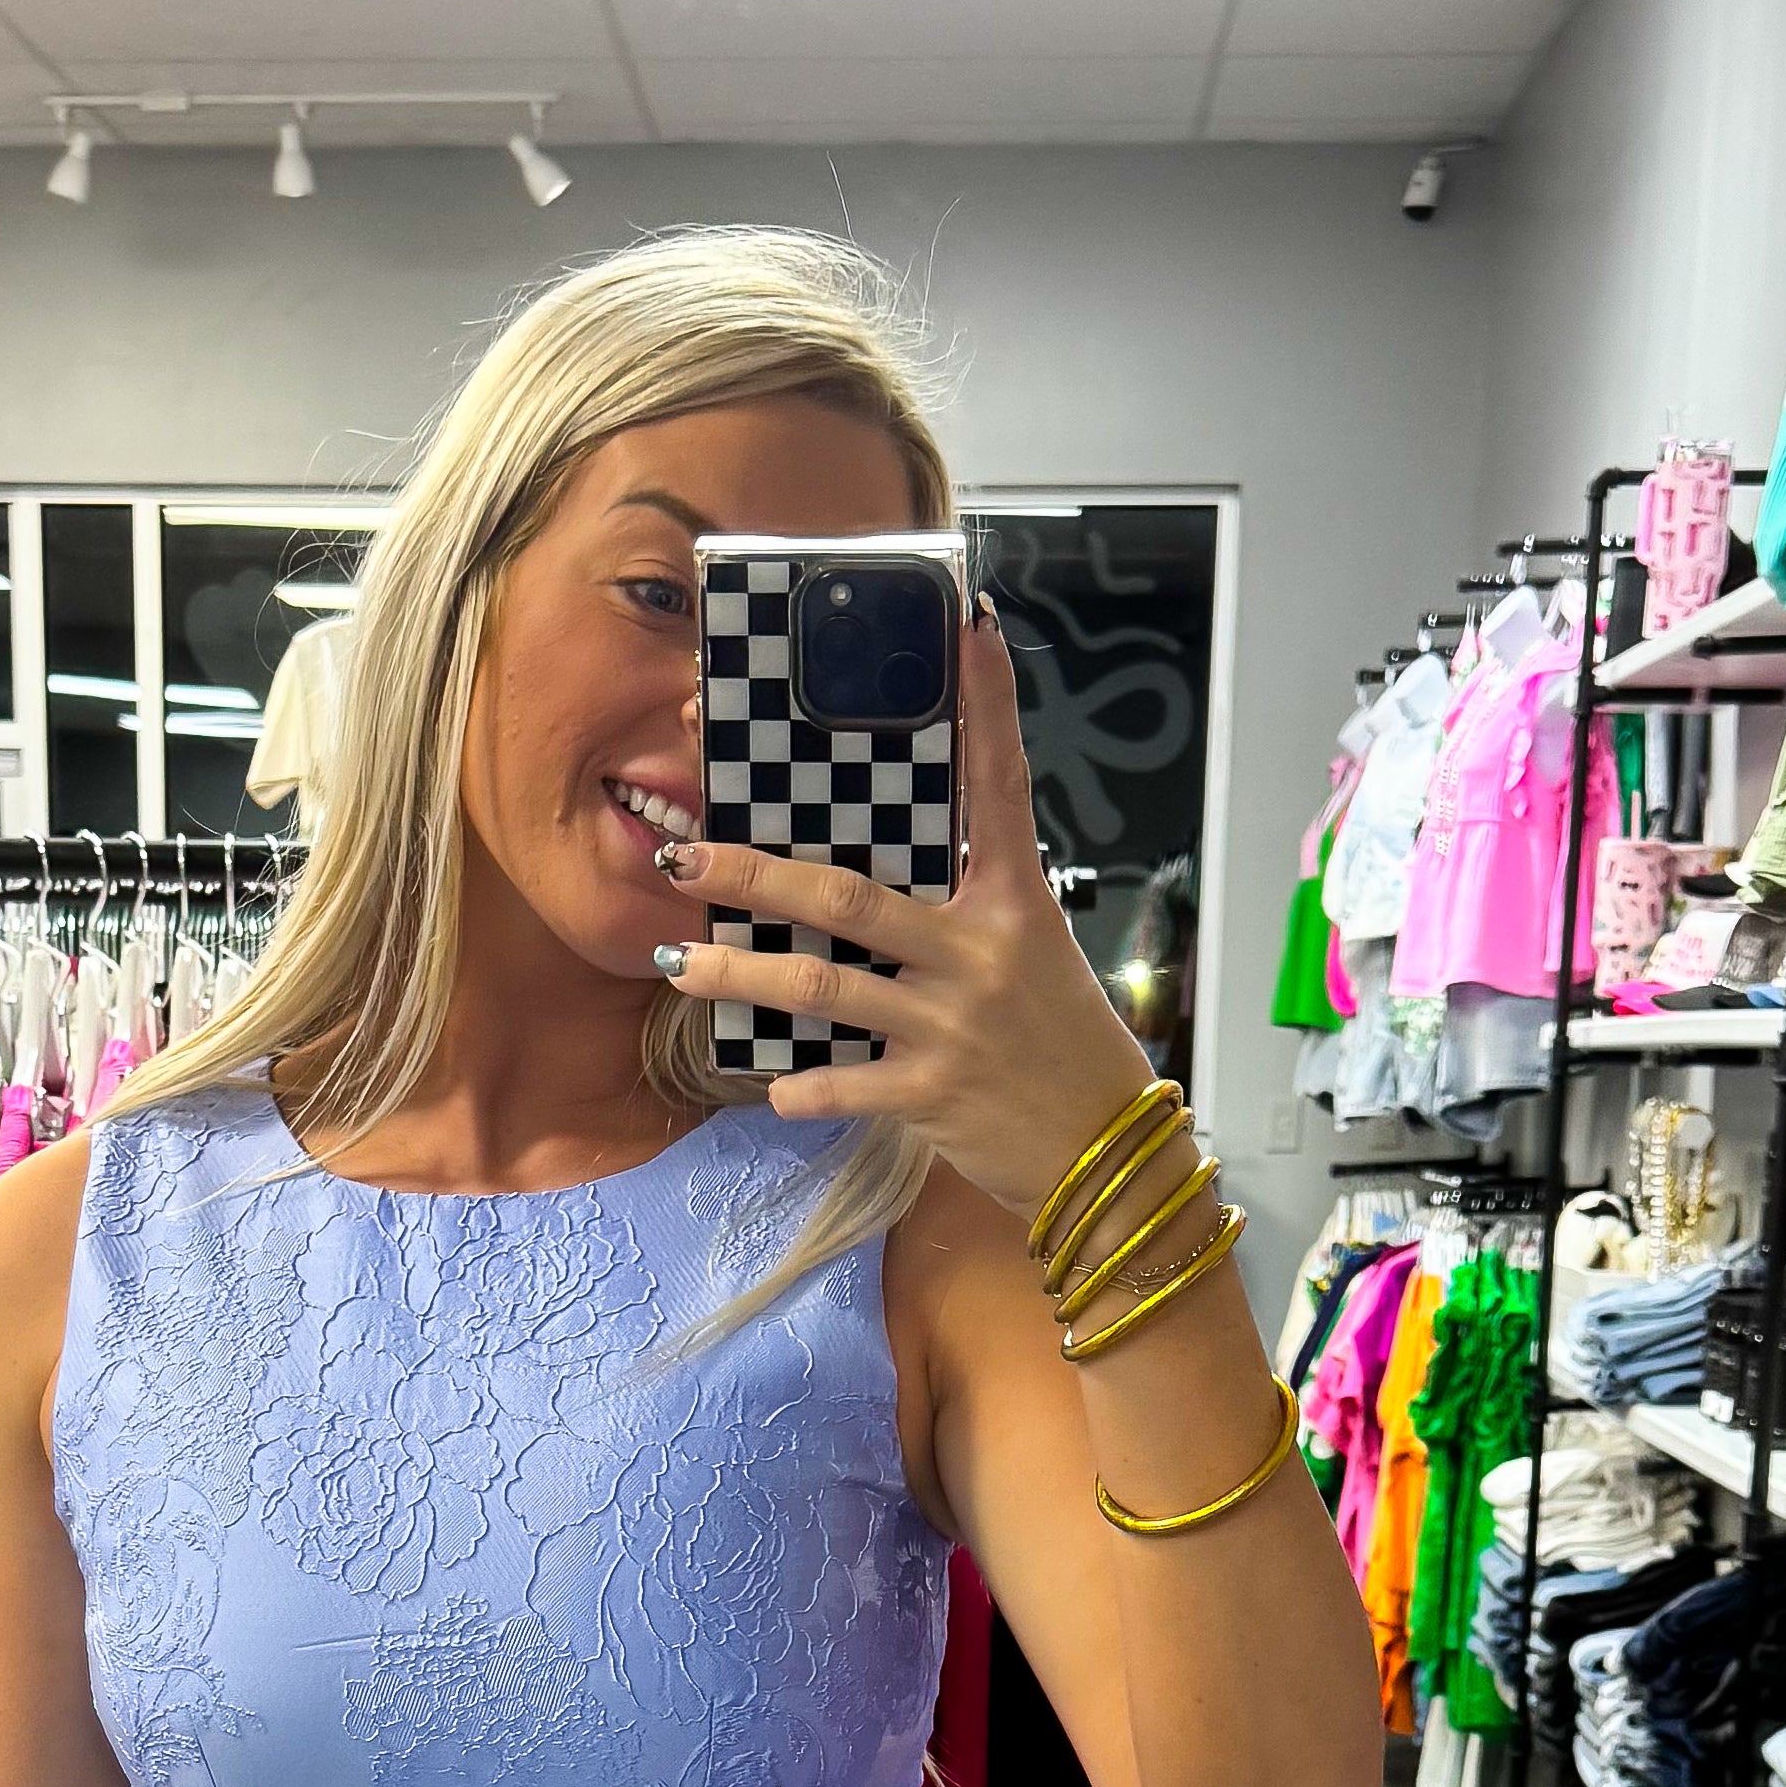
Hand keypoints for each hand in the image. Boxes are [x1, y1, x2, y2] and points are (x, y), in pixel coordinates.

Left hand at [647, 606, 1156, 1220]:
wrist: (1106, 1158)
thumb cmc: (1064, 1048)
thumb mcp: (1035, 958)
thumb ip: (965, 916)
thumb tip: (877, 886)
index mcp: (1016, 903)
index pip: (1002, 786)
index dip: (989, 706)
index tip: (969, 628)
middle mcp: (981, 952)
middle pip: (850, 897)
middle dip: (757, 874)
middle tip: (688, 853)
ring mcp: (953, 1023)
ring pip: (823, 987)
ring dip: (742, 973)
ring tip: (680, 963)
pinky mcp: (934, 1091)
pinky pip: (845, 1082)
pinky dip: (802, 1084)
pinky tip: (770, 1082)